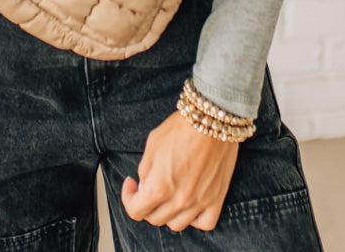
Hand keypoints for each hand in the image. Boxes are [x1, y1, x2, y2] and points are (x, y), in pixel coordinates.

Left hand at [120, 110, 239, 231]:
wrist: (212, 118)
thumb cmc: (181, 127)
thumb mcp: (153, 143)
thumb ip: (145, 169)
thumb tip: (144, 185)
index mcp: (159, 186)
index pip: (135, 210)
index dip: (128, 197)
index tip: (131, 185)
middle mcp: (179, 200)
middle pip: (154, 218)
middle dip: (146, 204)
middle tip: (148, 186)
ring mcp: (199, 202)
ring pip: (176, 225)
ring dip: (167, 213)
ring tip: (168, 195)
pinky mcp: (217, 199)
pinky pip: (205, 223)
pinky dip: (195, 219)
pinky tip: (189, 206)